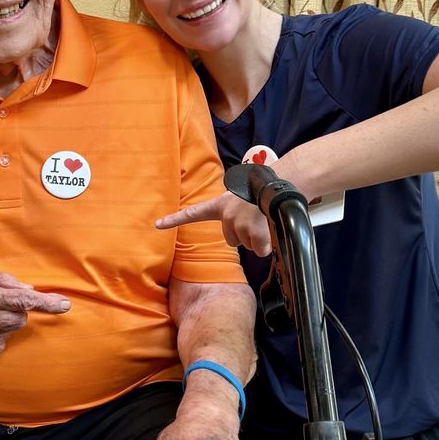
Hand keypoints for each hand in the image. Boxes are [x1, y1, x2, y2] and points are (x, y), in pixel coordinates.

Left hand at [156, 191, 271, 255]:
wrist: (282, 189)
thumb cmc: (263, 195)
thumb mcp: (242, 202)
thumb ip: (234, 218)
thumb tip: (242, 235)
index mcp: (220, 205)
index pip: (192, 213)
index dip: (174, 220)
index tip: (156, 224)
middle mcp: (227, 215)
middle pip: (232, 240)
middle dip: (244, 234)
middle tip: (255, 218)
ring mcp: (240, 224)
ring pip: (247, 245)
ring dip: (257, 236)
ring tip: (264, 219)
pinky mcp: (255, 234)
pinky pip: (260, 250)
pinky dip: (266, 244)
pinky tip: (270, 229)